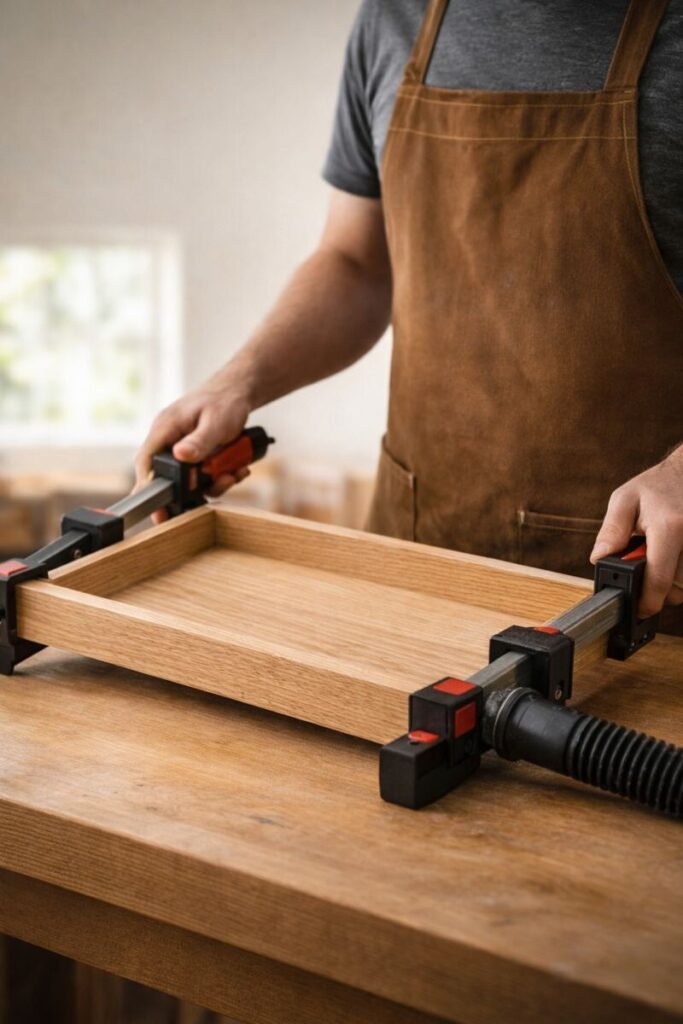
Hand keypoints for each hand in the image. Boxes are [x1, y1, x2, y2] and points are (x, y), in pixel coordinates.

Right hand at [134, 374, 251, 522]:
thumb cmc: (224, 400)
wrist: (239, 392)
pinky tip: (237, 469)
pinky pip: (203, 476)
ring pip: (190, 481)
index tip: (157, 509)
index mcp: (165, 429)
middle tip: (218, 484)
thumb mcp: (215, 422)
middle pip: (169, 477)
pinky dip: (221, 477)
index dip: (147, 487)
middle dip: (193, 489)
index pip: (146, 461)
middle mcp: (169, 441)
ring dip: (214, 482)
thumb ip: (199, 440)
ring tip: (234, 473)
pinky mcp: (196, 456)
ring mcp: (181, 450)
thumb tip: (180, 456)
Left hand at [590, 447, 682, 617]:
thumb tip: (598, 560)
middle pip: (677, 588)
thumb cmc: (657, 486)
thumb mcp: (625, 500)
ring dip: (673, 584)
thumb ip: (612, 531)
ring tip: (661, 561)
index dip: (648, 601)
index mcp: (669, 527)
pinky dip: (682, 576)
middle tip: (646, 572)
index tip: (640, 611)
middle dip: (659, 590)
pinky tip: (674, 561)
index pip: (659, 578)